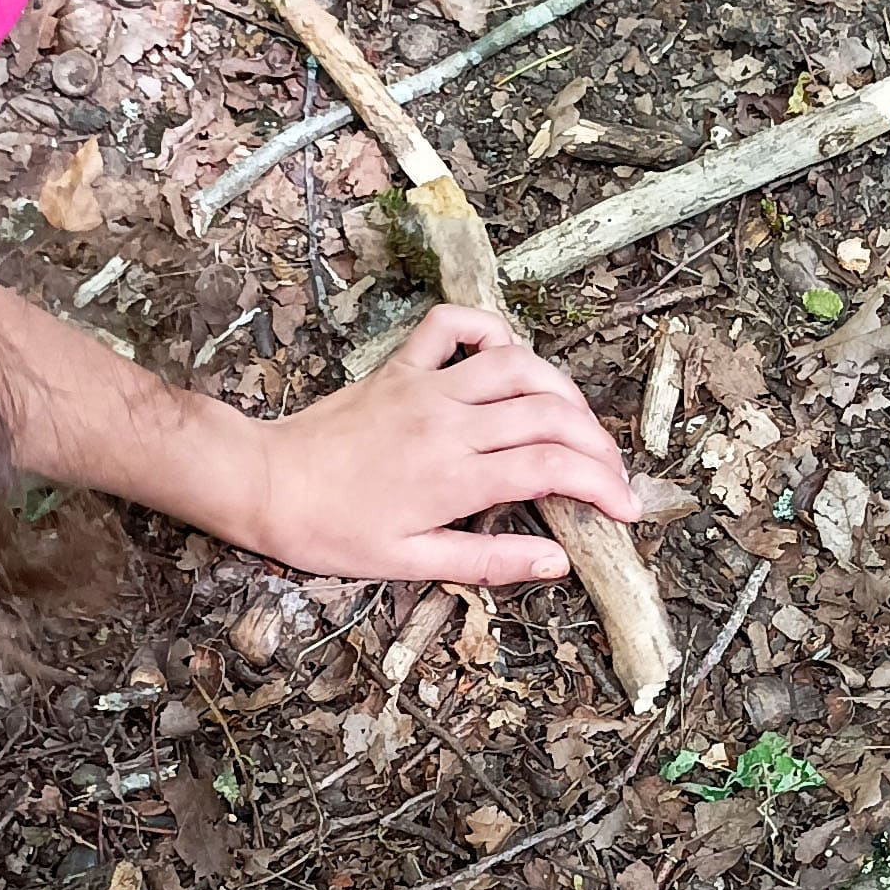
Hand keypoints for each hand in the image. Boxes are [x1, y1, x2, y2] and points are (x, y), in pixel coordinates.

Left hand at [238, 305, 640, 583]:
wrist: (264, 483)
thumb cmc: (330, 531)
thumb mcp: (410, 562)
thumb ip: (488, 561)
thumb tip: (556, 562)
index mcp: (455, 476)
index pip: (553, 468)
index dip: (602, 485)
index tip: (626, 508)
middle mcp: (450, 422)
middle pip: (551, 415)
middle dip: (598, 444)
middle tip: (612, 473)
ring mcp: (427, 387)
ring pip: (518, 365)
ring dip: (561, 389)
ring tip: (578, 422)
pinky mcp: (402, 367)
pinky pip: (454, 326)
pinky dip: (490, 330)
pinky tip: (508, 357)